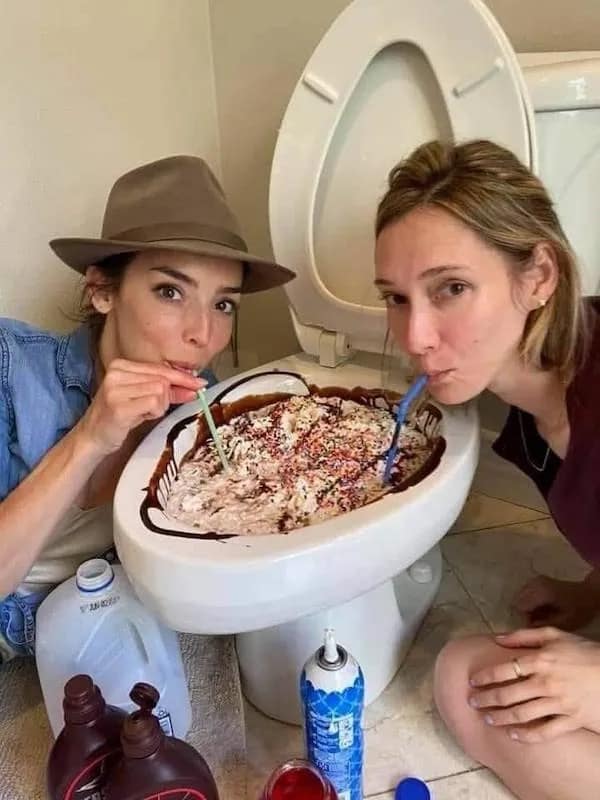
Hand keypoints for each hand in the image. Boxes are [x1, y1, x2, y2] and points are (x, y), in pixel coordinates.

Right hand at [77, 358, 204, 455]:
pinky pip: (154, 404)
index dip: (182, 377)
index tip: (199, 383)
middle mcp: (117, 373)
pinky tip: (140, 417)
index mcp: (121, 365)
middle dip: (170, 396)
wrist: (92, 437)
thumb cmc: (118, 417)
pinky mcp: (119, 406)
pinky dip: (154, 413)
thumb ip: (168, 391)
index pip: (160, 368)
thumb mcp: (144, 399)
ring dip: (159, 407)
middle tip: (158, 408)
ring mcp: (116, 389)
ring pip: (161, 391)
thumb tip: (194, 387)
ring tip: (142, 413)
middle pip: (163, 379)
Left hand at [468, 626, 599, 742]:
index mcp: (541, 660)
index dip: (485, 676)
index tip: (472, 681)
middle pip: (509, 694)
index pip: (504, 669)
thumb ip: (525, 635)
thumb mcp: (556, 635)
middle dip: (487, 699)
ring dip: (502, 717)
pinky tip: (514, 736)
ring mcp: (559, 703)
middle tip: (472, 702)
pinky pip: (546, 732)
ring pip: (523, 714)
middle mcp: (546, 682)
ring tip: (488, 719)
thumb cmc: (585, 651)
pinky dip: (528, 736)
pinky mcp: (572, 720)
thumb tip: (497, 638)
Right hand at [512, 575, 599, 629]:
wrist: (588, 593)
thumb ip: (545, 625)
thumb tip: (529, 627)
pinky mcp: (536, 581)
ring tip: (539, 616)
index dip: (524, 619)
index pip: (519, 607)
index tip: (534, 626)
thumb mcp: (565, 622)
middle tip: (537, 622)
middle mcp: (534, 583)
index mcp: (540, 592)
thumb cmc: (578, 609)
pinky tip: (540, 609)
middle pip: (517, 601)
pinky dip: (529, 603)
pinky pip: (525, 594)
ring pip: (519, 597)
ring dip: (526, 608)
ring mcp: (534, 580)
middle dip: (524, 613)